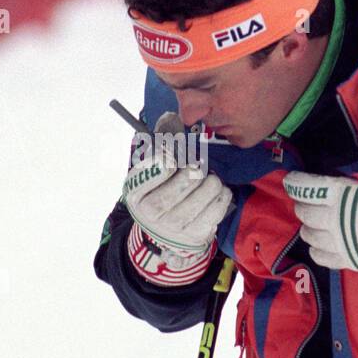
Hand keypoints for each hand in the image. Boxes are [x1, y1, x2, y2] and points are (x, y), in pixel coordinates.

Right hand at [122, 111, 232, 284]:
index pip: (162, 165)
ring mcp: (177, 226)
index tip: (175, 160)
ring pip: (208, 188)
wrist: (162, 239)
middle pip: (189, 176)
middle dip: (196, 167)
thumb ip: (155, 150)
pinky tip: (213, 194)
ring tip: (205, 181)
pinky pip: (220, 204)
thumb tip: (168, 117)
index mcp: (136, 194)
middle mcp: (153, 213)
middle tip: (195, 168)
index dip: (173, 157)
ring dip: (211, 180)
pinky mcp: (198, 234)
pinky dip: (221, 194)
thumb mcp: (146, 176)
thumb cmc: (156, 197)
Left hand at [284, 171, 357, 287]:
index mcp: (340, 193)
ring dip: (310, 227)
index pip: (306, 188)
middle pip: (304, 213)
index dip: (296, 183)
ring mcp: (338, 242)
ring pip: (309, 236)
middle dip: (304, 205)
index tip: (293, 181)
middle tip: (310, 202)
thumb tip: (349, 171)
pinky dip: (319, 249)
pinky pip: (321, 257)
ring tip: (318, 223)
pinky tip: (325, 243)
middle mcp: (333, 218)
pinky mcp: (348, 260)